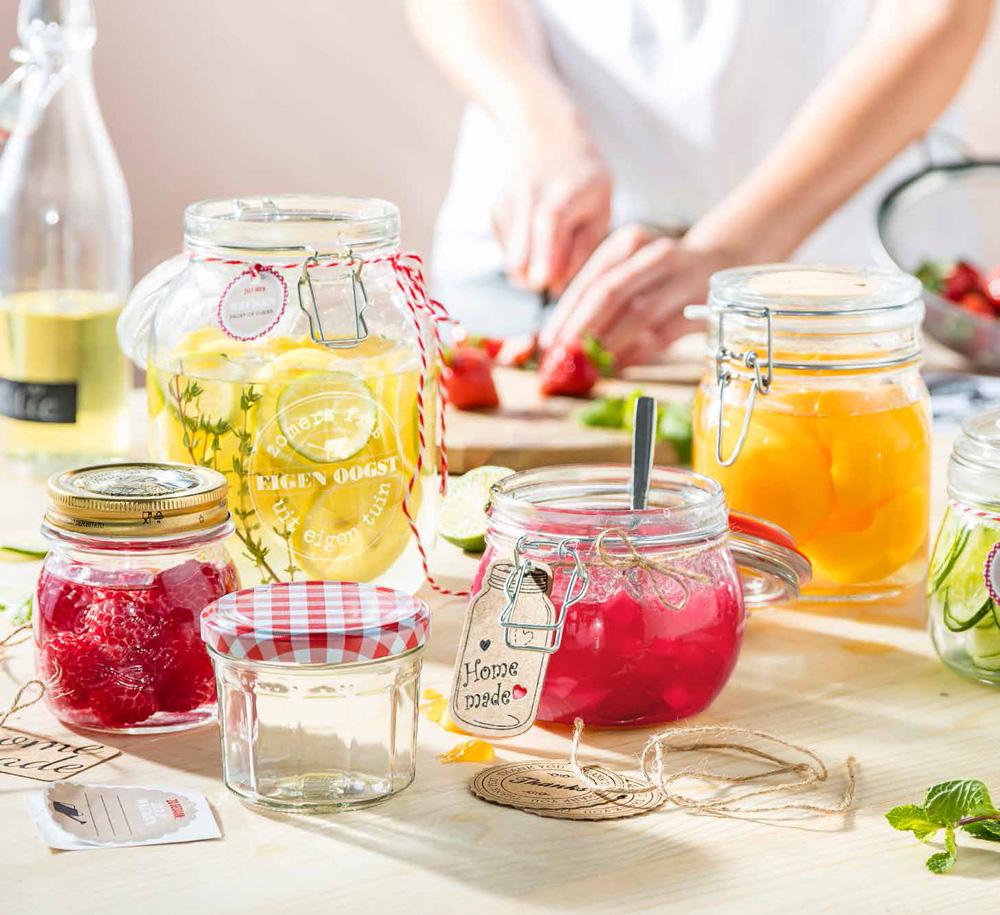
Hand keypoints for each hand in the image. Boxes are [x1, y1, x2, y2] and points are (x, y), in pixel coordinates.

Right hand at [492, 127, 611, 293]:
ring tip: (555, 250)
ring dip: (533, 270)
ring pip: (513, 262)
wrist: (548, 138)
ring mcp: (507, 206)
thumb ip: (582, 247)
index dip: (544, 258)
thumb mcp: (601, 209)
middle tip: (558, 281)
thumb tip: (557, 285)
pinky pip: (509, 254)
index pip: (548, 226)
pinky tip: (538, 237)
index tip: (544, 283)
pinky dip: (525, 257)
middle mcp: (529, 198)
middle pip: (521, 256)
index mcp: (563, 193)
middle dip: (538, 280)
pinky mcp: (495, 214)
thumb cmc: (584, 180)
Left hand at [539, 224, 732, 366]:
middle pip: (610, 293)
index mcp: (628, 242)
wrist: (719, 260)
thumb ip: (600, 296)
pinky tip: (620, 366)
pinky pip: (664, 333)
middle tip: (564, 357)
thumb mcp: (630, 269)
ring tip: (589, 366)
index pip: (590, 280)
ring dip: (610, 344)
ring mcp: (682, 278)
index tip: (549, 341)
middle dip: (583, 329)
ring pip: (639, 314)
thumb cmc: (660, 273)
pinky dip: (638, 353)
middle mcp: (655, 255)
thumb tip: (563, 339)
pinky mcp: (702, 304)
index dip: (566, 314)